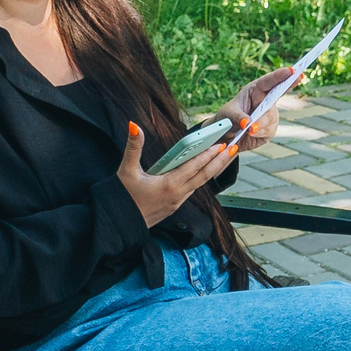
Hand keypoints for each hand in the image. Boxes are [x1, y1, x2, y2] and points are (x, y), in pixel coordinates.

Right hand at [119, 121, 235, 227]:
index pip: (194, 167)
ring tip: (221, 158)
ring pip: (199, 184)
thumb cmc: (122, 197)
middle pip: (203, 176)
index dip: (208, 155)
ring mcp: (176, 202)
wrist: (118, 224)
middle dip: (219, 162)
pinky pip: (191, 190)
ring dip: (211, 170)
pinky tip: (202, 172)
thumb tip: (133, 125)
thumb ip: (133, 147)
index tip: (220, 145)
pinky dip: (200, 179)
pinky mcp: (173, 206)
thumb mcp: (126, 170)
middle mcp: (176, 195)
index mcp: (168, 185)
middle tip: (232, 148)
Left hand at [222, 68, 297, 148]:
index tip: (291, 70)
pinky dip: (260, 132)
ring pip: (271, 116)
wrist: (227, 136)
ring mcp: (269, 114)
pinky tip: (252, 133)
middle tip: (298, 76)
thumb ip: (238, 117)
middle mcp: (265, 100)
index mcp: (255, 91)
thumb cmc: (226, 118)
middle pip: (278, 93)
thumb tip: (248, 123)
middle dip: (289, 84)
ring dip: (262, 122)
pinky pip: (268, 130)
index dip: (280, 75)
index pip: (268, 82)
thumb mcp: (227, 115)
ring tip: (250, 128)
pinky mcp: (270, 128)